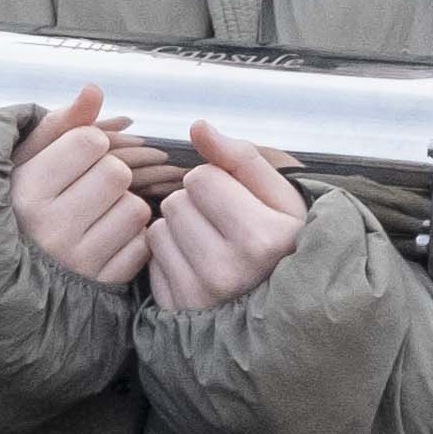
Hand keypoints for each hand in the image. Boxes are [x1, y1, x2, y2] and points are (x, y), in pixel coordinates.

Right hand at [5, 86, 162, 290]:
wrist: (5, 279)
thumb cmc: (19, 209)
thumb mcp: (24, 164)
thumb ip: (61, 124)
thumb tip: (94, 90)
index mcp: (27, 192)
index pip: (90, 141)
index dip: (88, 145)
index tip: (73, 160)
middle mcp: (51, 228)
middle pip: (117, 172)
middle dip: (109, 174)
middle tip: (87, 188)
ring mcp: (79, 262)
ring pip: (135, 208)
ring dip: (123, 207)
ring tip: (95, 216)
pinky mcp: (103, 286)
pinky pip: (143, 244)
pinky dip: (131, 239)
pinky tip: (104, 240)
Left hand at [142, 121, 312, 312]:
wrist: (281, 305)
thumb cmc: (282, 242)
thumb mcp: (280, 197)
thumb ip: (241, 157)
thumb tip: (197, 126)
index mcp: (263, 238)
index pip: (201, 177)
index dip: (218, 183)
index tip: (239, 204)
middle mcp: (229, 270)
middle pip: (175, 202)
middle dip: (196, 206)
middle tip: (224, 228)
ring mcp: (198, 294)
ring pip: (158, 228)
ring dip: (179, 230)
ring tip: (211, 246)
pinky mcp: (174, 307)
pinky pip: (149, 258)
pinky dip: (168, 256)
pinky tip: (196, 266)